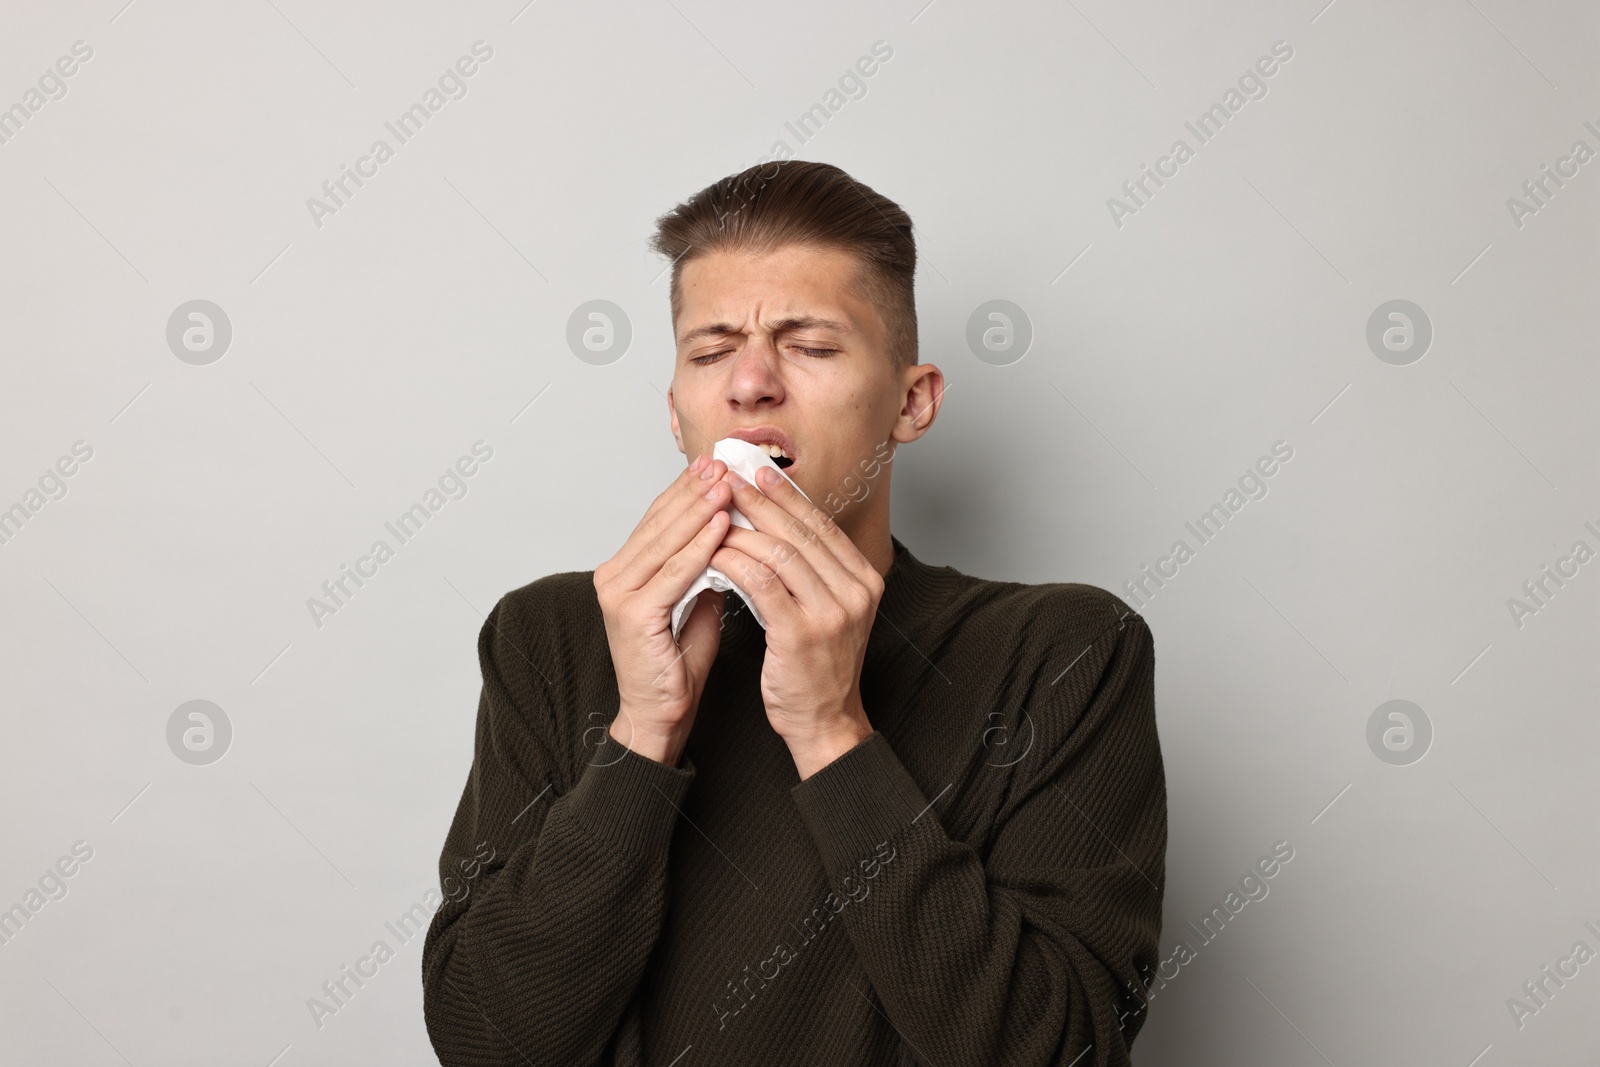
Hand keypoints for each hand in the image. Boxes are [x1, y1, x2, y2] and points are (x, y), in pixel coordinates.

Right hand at [592, 455, 731, 765]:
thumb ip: (703, 567)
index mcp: (625, 570)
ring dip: (699, 509)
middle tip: (722, 461)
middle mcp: (613, 576)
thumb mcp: (695, 602)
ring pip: (666, 541)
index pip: (658, 519)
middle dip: (693, 490)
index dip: (686, 490)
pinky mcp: (633, 615)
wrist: (661, 715)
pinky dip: (699, 547)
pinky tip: (721, 525)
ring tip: (727, 482)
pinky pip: (674, 573)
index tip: (716, 464)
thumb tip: (730, 531)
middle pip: (659, 522)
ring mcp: (619, 595)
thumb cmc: (678, 664)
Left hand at [710, 466, 881, 777]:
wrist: (824, 722)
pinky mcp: (801, 634)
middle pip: (800, 532)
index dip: (787, 495)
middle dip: (760, 501)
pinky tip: (714, 553)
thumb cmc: (817, 666)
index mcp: (864, 580)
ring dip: (742, 530)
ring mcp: (831, 613)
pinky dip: (735, 563)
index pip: (821, 524)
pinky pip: (761, 584)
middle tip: (729, 478)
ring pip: (780, 553)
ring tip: (714, 514)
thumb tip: (777, 521)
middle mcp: (855, 592)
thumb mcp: (828, 609)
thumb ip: (813, 570)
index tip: (757, 472)